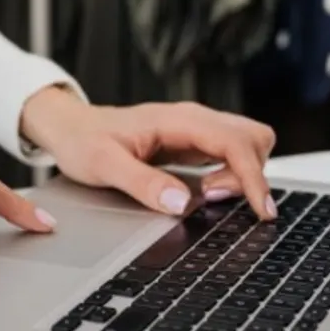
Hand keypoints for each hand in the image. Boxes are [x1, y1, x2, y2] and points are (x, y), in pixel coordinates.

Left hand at [20, 87, 277, 218]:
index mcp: (177, 120)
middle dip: (250, 173)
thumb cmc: (82, 141)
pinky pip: (229, 155)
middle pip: (254, 138)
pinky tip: (210, 194)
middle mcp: (193, 120)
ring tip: (209, 198)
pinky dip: (232, 175)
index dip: (253, 177)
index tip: (261, 210)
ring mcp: (195, 131)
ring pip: (246, 145)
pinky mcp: (191, 144)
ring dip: (242, 175)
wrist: (68, 128)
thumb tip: (182, 204)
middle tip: (215, 201)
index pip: (235, 142)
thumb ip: (143, 183)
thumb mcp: (104, 166)